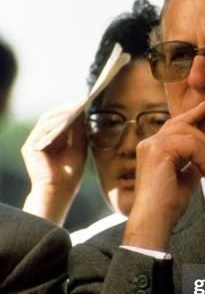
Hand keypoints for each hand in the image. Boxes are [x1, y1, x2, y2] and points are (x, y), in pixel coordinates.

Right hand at [22, 105, 86, 224]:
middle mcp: (44, 139)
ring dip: (61, 113)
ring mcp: (36, 142)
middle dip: (67, 109)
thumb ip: (79, 132)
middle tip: (80, 102)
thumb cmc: (70, 174)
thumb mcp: (79, 149)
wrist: (60, 191)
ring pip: (47, 121)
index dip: (73, 111)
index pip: (63, 120)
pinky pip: (41, 130)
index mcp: (56, 140)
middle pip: (54, 118)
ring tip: (74, 108)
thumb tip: (82, 113)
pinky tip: (65, 119)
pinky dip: (53, 123)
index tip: (85, 103)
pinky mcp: (30, 147)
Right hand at [123, 99, 204, 250]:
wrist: (155, 220)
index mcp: (152, 149)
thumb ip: (192, 164)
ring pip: (189, 135)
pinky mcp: (158, 150)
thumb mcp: (185, 179)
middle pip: (182, 125)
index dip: (191, 115)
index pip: (173, 126)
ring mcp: (152, 145)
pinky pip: (191, 146)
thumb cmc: (167, 206)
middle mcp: (149, 143)